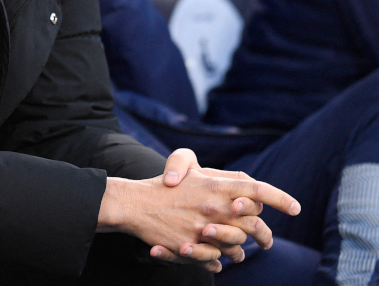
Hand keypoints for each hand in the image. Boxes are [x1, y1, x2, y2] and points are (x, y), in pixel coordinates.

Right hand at [98, 161, 299, 272]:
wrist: (134, 204)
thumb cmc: (163, 185)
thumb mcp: (187, 166)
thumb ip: (218, 177)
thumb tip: (245, 188)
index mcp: (216, 186)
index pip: (258, 190)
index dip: (280, 198)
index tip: (295, 208)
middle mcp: (215, 208)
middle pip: (254, 225)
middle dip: (264, 236)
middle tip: (266, 242)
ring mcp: (204, 230)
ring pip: (237, 247)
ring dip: (240, 252)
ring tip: (239, 254)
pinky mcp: (192, 248)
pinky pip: (216, 261)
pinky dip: (219, 263)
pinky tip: (219, 263)